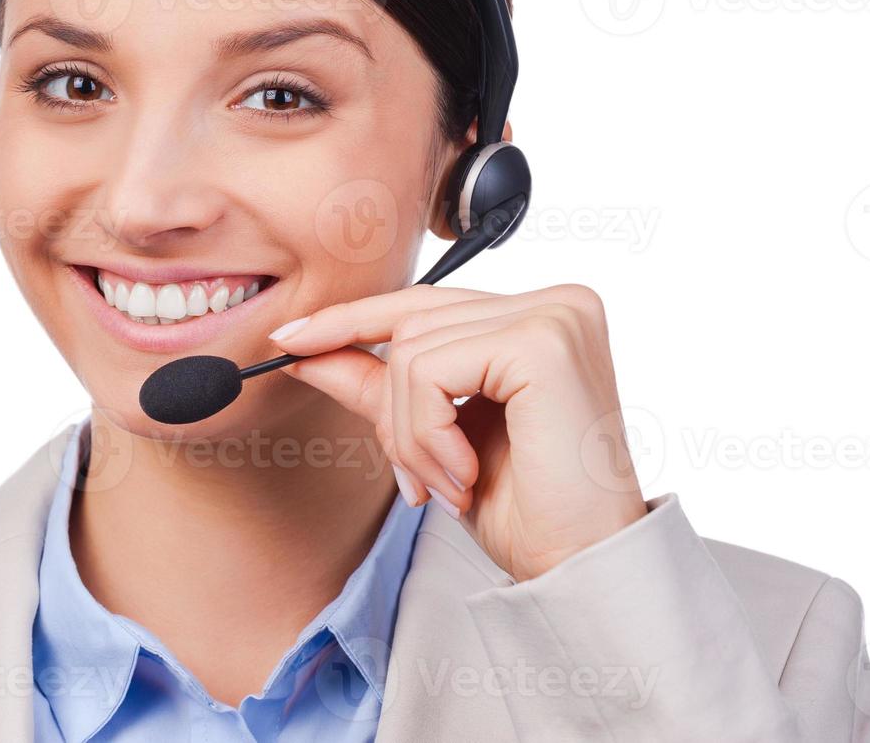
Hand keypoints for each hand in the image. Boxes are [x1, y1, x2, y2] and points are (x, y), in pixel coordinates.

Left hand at [269, 283, 647, 581]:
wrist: (579, 568)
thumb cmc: (526, 508)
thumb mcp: (433, 434)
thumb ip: (377, 384)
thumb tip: (303, 348)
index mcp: (539, 315)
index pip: (422, 303)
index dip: (350, 321)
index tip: (290, 340)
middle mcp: (556, 301)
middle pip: (410, 326)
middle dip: (393, 412)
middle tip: (418, 480)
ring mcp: (555, 314)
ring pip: (411, 350)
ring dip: (410, 434)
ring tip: (447, 484)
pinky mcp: (543, 341)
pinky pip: (430, 370)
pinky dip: (426, 432)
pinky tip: (463, 474)